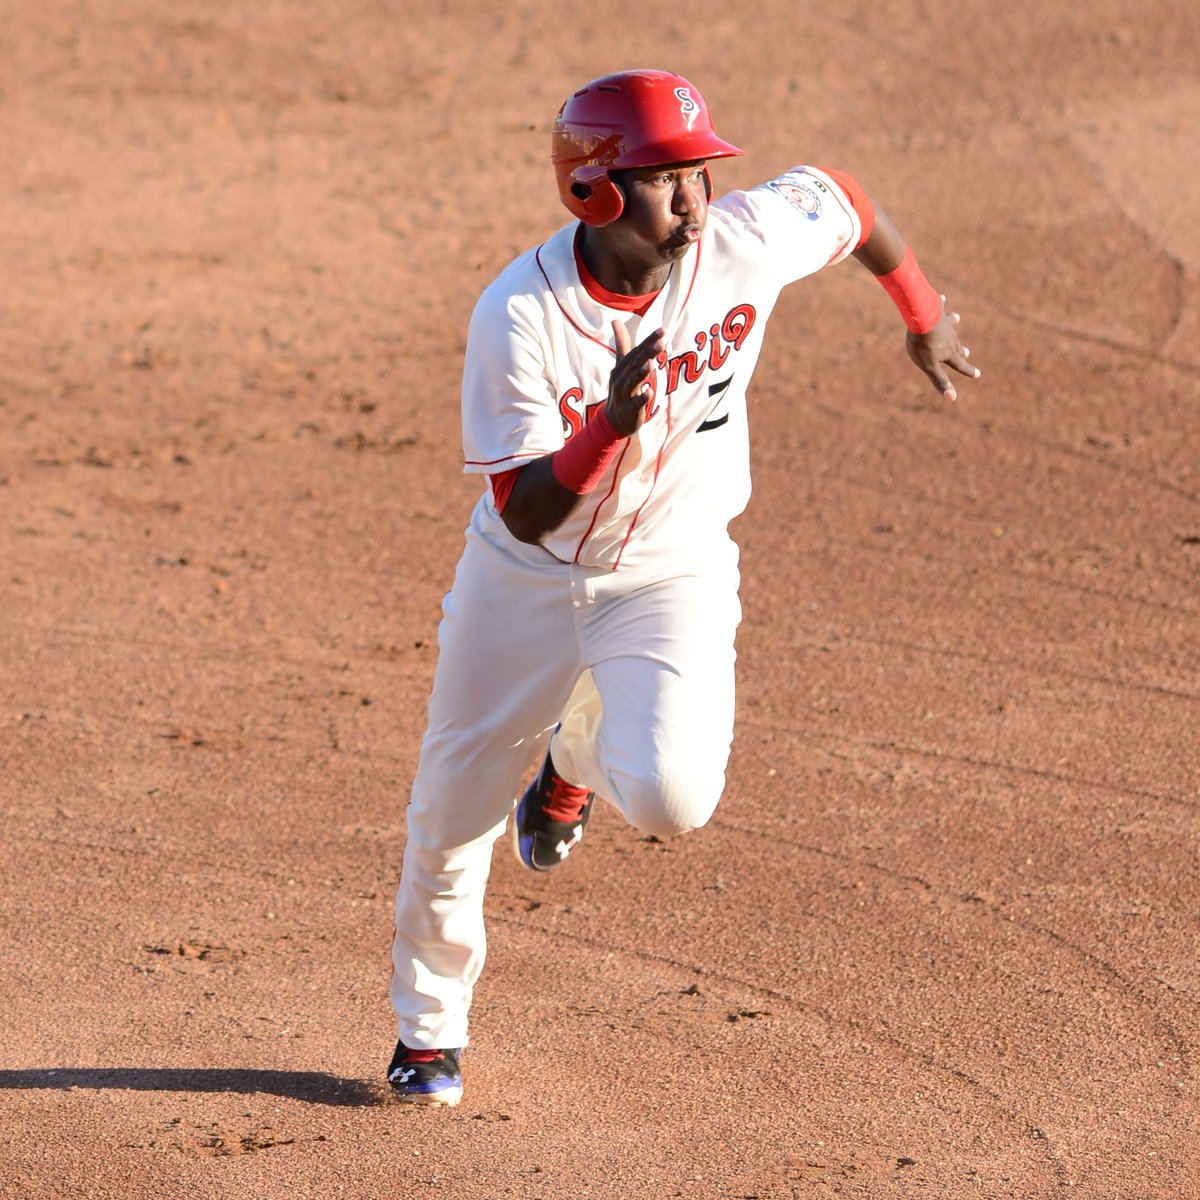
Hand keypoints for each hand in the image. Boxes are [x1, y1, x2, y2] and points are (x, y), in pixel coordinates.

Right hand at [605, 321, 663, 436]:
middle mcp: (620, 379)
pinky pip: (635, 404)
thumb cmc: (621, 389)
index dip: (649, 341)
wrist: (613, 420)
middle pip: (634, 364)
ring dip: (641, 373)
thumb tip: (615, 320)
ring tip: (651, 364)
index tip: (663, 330)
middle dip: (647, 353)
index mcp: (621, 367)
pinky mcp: (629, 410)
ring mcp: (624, 395)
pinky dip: (642, 398)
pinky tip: (650, 392)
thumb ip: (622, 344)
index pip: (636, 351)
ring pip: (632, 382)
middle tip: (661, 342)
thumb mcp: (621, 366)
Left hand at [906, 298, 979, 401]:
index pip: (960, 365)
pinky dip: (941, 303)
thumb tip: (952, 398)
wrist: (922, 319)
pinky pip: (939, 306)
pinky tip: (941, 297)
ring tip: (956, 318)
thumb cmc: (923, 345)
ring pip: (950, 325)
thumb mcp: (929, 367)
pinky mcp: (936, 310)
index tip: (977, 374)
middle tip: (967, 352)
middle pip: (956, 346)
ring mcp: (944, 324)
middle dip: (961, 350)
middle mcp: (950, 338)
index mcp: (948, 353)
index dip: (968, 370)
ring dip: (953, 323)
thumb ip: (940, 381)